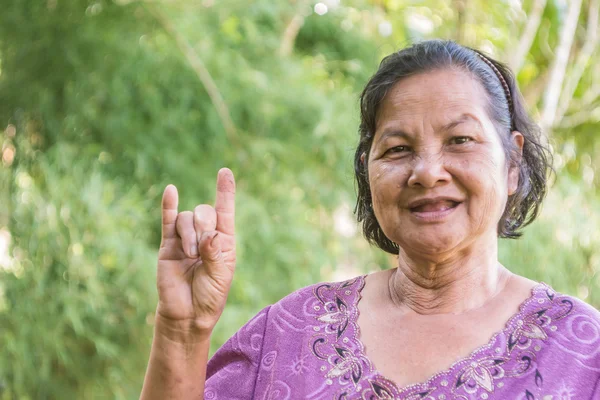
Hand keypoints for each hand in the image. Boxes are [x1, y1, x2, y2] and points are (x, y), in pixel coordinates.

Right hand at [155, 168, 235, 337]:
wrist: (186, 315)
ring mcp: (185, 238)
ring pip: (187, 218)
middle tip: (202, 250)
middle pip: (205, 212)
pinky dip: (168, 205)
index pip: (225, 211)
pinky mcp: (168, 244)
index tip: (225, 172)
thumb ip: (215, 253)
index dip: (225, 191)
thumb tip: (210, 234)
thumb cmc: (208, 297)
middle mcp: (205, 235)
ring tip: (190, 256)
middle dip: (204, 227)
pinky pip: (168, 220)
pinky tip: (170, 190)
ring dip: (189, 235)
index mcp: (224, 241)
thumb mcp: (219, 276)